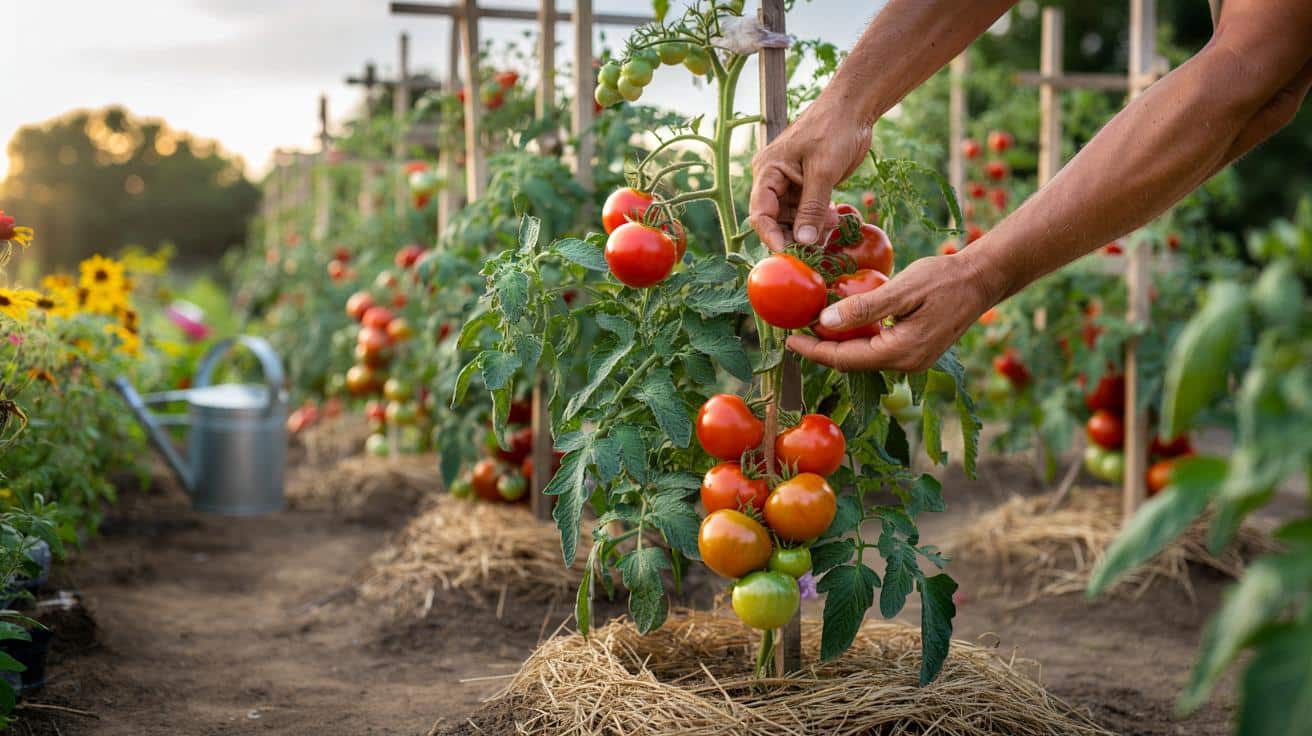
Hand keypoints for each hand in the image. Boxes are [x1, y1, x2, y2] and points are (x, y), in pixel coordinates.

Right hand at [748, 100, 872, 250]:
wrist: (855, 108)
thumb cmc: (834, 130)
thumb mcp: (823, 171)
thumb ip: (812, 208)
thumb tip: (803, 241)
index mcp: (768, 171)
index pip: (760, 212)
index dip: (771, 236)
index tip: (788, 253)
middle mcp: (774, 180)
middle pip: (776, 220)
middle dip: (796, 234)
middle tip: (818, 243)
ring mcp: (791, 184)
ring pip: (793, 219)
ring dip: (811, 228)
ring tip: (832, 222)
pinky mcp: (808, 186)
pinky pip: (808, 212)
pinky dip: (820, 219)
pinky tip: (834, 217)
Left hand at [786, 253, 995, 372]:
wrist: (983, 279)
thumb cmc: (945, 278)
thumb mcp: (902, 289)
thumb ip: (864, 307)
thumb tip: (825, 322)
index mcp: (901, 352)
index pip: (846, 358)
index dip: (814, 350)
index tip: (789, 340)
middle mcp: (907, 364)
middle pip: (852, 361)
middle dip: (822, 348)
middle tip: (794, 331)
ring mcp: (913, 360)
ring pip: (864, 357)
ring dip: (838, 343)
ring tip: (811, 327)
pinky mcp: (916, 350)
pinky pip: (878, 349)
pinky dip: (857, 338)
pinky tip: (843, 324)